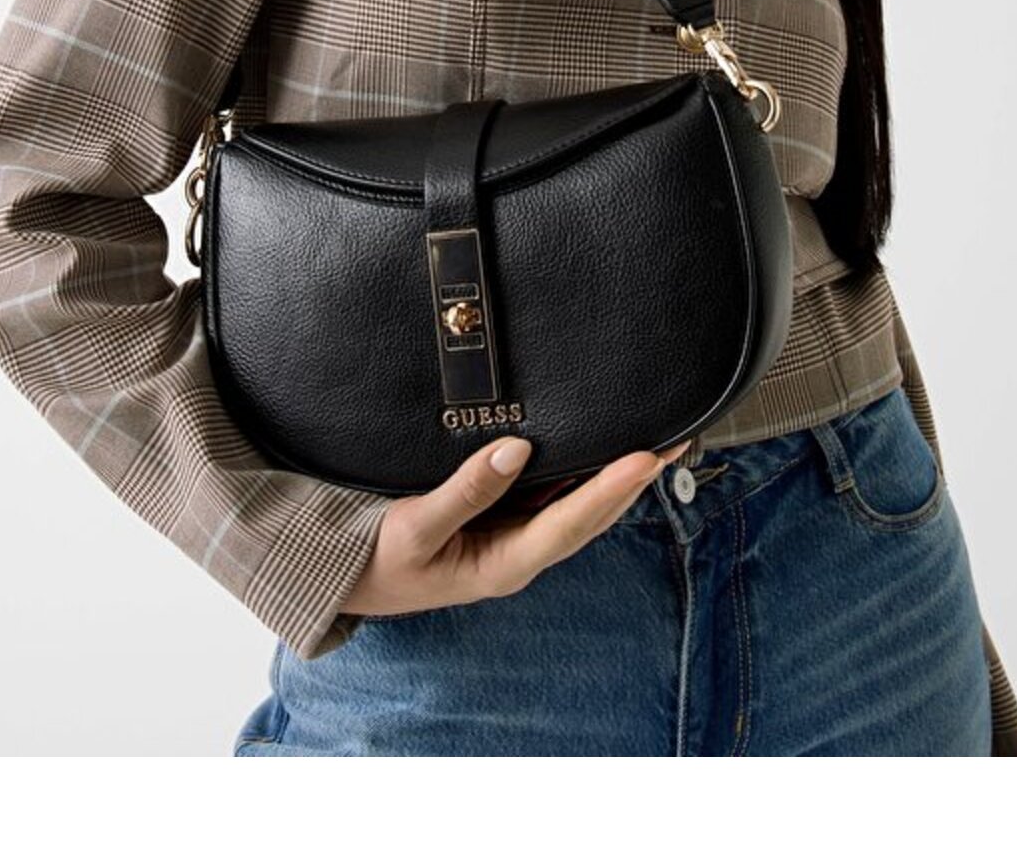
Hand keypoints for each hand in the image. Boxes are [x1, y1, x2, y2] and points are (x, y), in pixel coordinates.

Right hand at [337, 435, 691, 618]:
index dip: (611, 490)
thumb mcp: (413, 527)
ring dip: (613, 477)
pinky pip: (549, 496)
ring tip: (652, 440)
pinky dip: (578, 473)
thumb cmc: (374, 560)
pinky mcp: (497, 522)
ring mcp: (510, 539)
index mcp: (502, 564)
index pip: (571, 523)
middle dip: (632, 480)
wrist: (340, 576)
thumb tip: (516, 449)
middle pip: (589, 515)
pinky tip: (593, 449)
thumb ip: (465, 491)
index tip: (647, 457)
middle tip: (675, 438)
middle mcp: (517, 554)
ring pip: (575, 506)